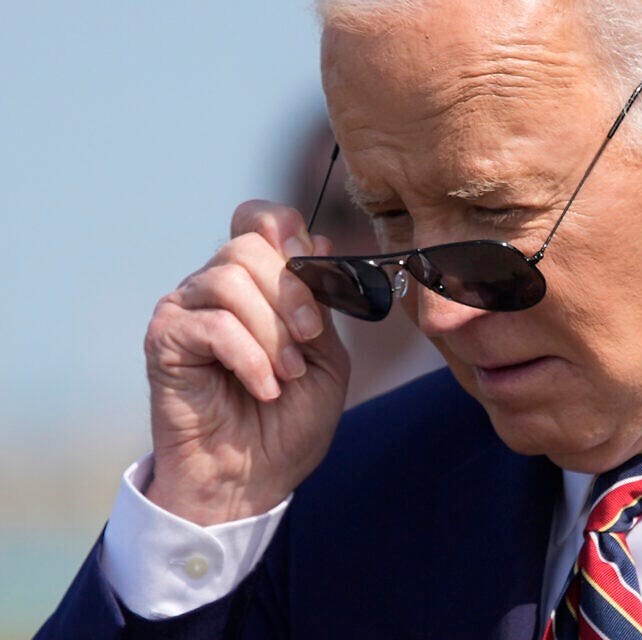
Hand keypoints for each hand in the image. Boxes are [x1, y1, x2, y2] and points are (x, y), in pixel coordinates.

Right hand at [143, 200, 349, 524]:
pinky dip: (248, 356)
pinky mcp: (165, 340)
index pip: (259, 219)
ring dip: (272, 331)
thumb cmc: (288, 422)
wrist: (253, 479)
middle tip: (309, 340)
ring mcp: (187, 310)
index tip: (311, 262)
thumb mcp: (327, 357)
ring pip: (229, 280)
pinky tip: (263, 387)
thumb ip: (322, 301)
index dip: (286, 228)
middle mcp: (215, 287)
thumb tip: (319, 243)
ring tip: (286, 374)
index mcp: (256, 283)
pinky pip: (212, 324)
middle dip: (292, 294)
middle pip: (248, 246)